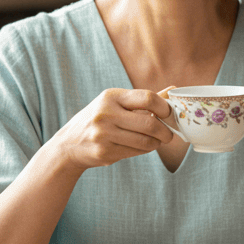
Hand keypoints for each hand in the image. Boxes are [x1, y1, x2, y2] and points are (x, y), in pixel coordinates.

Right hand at [42, 88, 175, 171]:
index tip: (169, 114)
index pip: (147, 98)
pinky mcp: (104, 152)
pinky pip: (135, 152)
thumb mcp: (116, 103)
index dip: (164, 108)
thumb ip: (144, 99)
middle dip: (165, 132)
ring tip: (155, 141)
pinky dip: (144, 150)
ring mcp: (104, 134)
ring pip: (145, 141)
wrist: (69, 144)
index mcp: (111, 97)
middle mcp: (106, 114)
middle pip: (150, 123)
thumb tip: (173, 91)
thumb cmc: (99, 119)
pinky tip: (140, 146)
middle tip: (168, 134)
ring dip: (156, 143)